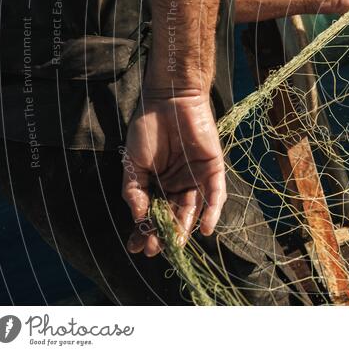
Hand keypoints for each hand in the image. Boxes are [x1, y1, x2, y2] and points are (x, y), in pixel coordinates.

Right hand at [121, 89, 226, 256]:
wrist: (169, 99)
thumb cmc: (148, 129)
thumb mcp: (133, 163)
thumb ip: (134, 190)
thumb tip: (137, 218)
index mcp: (159, 184)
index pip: (153, 213)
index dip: (145, 231)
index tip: (136, 247)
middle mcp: (179, 184)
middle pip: (172, 215)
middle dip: (164, 233)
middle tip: (155, 249)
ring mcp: (197, 178)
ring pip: (193, 209)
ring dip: (184, 228)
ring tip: (175, 243)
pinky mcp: (213, 169)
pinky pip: (215, 195)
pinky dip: (212, 213)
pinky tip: (204, 229)